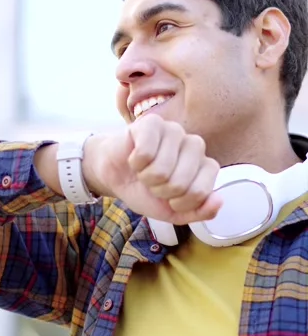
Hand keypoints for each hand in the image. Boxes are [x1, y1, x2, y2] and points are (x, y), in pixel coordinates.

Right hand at [83, 114, 221, 224]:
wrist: (116, 176)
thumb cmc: (147, 191)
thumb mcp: (174, 212)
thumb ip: (200, 212)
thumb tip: (219, 200)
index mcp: (206, 167)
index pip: (200, 192)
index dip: (179, 203)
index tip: (170, 198)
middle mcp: (195, 145)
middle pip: (180, 183)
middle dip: (160, 190)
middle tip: (153, 183)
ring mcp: (175, 131)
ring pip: (161, 169)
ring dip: (145, 177)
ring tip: (143, 170)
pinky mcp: (152, 122)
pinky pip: (145, 153)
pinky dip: (135, 163)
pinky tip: (134, 157)